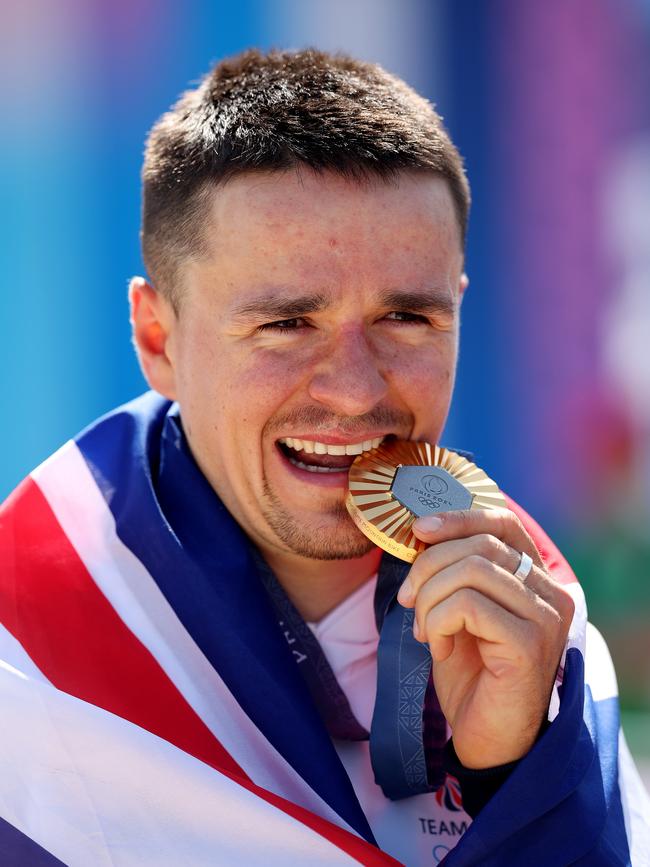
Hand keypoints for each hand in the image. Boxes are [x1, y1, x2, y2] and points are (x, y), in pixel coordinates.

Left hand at [396, 508, 574, 768]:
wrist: (486, 738)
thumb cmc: (471, 673)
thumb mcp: (458, 610)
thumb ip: (454, 571)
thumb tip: (423, 532)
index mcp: (537, 579)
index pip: (504, 523)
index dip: (459, 518)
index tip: (419, 530)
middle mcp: (552, 592)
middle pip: (479, 545)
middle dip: (428, 567)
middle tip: (409, 601)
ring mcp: (546, 617)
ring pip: (471, 570)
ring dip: (430, 598)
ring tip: (426, 630)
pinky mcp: (530, 644)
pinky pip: (467, 605)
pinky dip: (439, 622)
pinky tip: (441, 649)